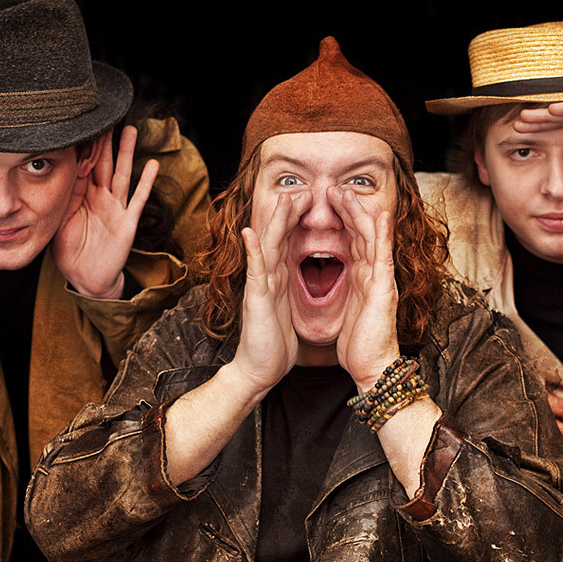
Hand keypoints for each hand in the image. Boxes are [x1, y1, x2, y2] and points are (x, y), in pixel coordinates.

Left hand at [52, 126, 156, 298]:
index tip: (83, 124)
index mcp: (82, 197)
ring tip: (130, 130)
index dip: (84, 147)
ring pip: (122, 175)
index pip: (83, 166)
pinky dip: (145, 183)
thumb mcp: (59, 221)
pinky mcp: (127, 223)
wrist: (86, 278)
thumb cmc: (70, 251)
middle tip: (107, 116)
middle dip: (106, 142)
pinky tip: (152, 166)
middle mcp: (101, 199)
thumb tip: (63, 172)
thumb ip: (63, 199)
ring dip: (127, 154)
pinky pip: (137, 200)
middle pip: (104, 164)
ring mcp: (116, 209)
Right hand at [230, 191, 310, 398]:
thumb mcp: (287, 310)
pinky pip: (255, 272)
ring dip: (274, 222)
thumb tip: (295, 276)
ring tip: (282, 199)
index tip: (312, 202)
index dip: (298, 222)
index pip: (288, 243)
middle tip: (303, 190)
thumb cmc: (274, 345)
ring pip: (268, 247)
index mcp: (278, 281)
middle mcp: (268, 279)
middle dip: (289, 213)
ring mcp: (260, 288)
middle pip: (278, 238)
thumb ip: (288, 289)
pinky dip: (253, 251)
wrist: (259, 371)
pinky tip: (250, 233)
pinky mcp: (256, 301)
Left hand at [329, 188, 399, 390]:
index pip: (352, 240)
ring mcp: (381, 280)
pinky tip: (380, 215)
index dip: (342, 219)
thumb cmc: (359, 343)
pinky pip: (383, 256)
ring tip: (348, 192)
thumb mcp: (346, 309)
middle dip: (349, 209)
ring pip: (372, 237)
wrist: (371, 367)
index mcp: (362, 278)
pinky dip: (382, 234)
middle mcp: (373, 274)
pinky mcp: (383, 290)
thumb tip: (336, 279)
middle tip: (335, 187)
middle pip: (361, 232)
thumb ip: (345, 290)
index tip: (328, 200)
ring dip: (361, 213)